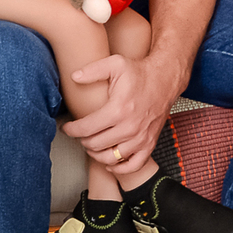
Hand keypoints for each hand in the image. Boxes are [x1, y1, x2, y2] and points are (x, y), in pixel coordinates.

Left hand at [64, 51, 178, 170]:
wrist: (165, 80)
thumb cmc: (139, 72)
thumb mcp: (116, 64)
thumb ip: (93, 70)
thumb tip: (74, 77)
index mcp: (118, 110)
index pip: (86, 128)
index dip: (72, 130)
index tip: (67, 128)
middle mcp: (129, 127)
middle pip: (96, 145)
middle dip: (83, 141)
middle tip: (80, 135)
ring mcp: (140, 138)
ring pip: (111, 158)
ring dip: (96, 155)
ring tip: (91, 146)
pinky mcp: (149, 143)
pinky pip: (133, 165)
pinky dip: (119, 168)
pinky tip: (110, 162)